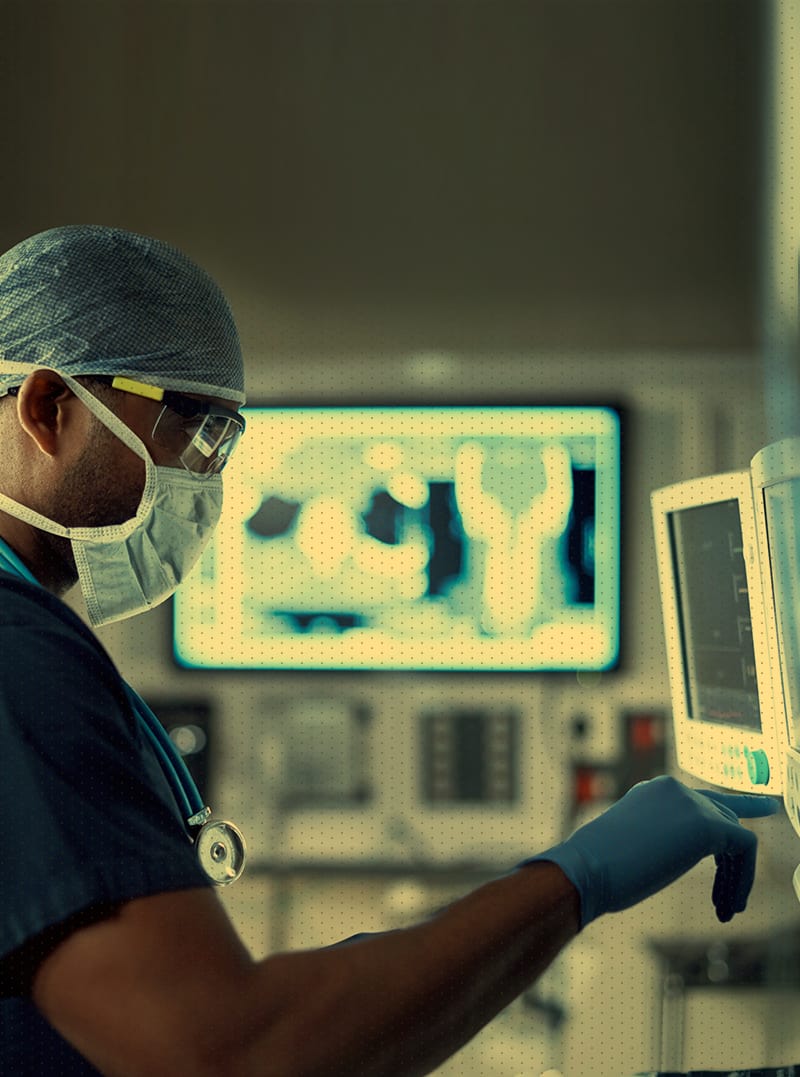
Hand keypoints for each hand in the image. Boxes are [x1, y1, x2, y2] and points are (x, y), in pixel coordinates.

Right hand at [524, 775, 779, 927]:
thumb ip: (658, 842)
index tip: (754, 826)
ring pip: (737, 836)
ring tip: (726, 911)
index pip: (701, 802)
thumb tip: (669, 857)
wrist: (587, 868)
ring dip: (737, 878)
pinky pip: (745, 847)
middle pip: (724, 818)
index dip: (727, 825)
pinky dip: (744, 879)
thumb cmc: (598, 870)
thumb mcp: (632, 848)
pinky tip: (730, 906)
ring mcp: (691, 803)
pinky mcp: (706, 824)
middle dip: (732, 863)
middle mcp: (674, 789)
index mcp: (653, 792)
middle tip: (728, 902)